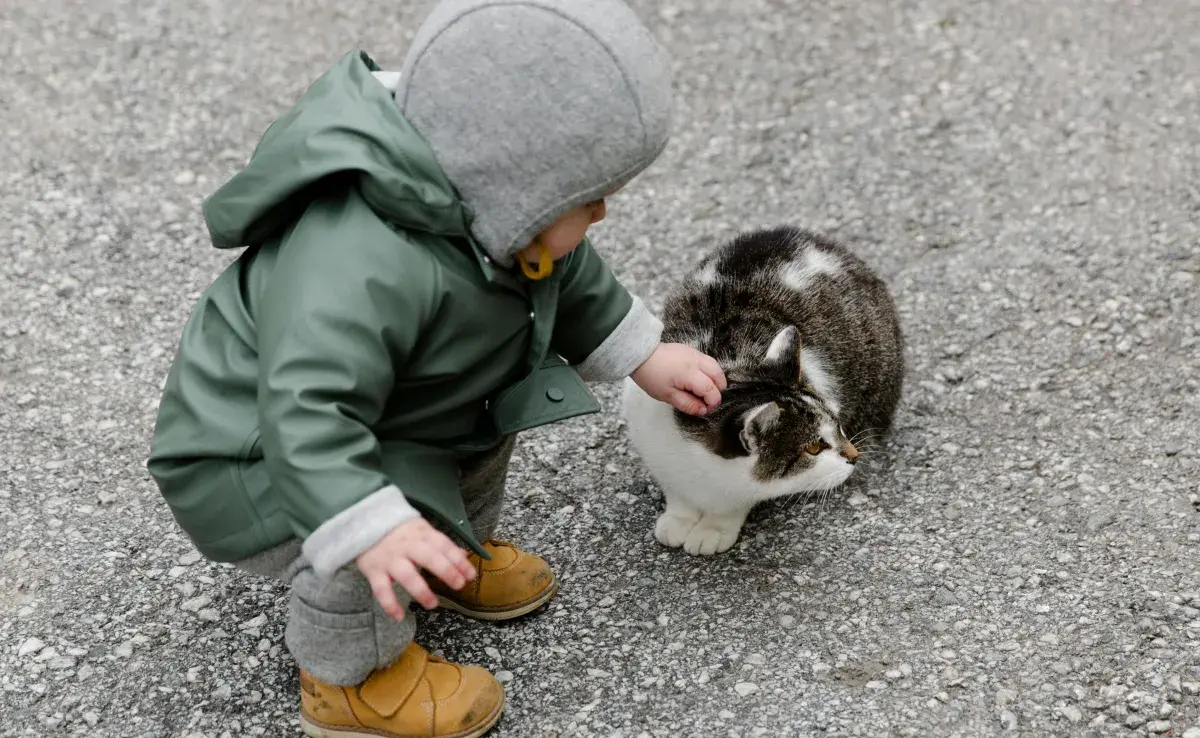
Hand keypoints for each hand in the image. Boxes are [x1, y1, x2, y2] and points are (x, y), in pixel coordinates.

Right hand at [355, 518, 476, 620]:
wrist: (363, 520)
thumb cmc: (399, 529)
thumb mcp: (421, 530)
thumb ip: (440, 544)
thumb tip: (463, 556)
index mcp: (422, 533)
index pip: (444, 545)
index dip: (459, 561)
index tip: (471, 575)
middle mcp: (407, 545)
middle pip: (429, 558)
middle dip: (447, 572)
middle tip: (458, 586)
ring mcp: (390, 558)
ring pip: (407, 575)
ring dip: (421, 591)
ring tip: (433, 604)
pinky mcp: (373, 570)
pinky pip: (381, 590)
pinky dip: (390, 604)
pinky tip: (399, 617)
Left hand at [630, 343, 726, 415]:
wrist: (641, 354)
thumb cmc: (652, 376)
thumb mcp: (667, 396)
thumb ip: (688, 404)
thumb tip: (703, 411)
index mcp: (691, 374)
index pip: (711, 390)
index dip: (713, 402)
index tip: (707, 409)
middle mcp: (697, 361)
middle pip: (718, 376)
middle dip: (718, 390)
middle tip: (708, 401)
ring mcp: (695, 353)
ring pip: (716, 366)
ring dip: (716, 380)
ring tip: (706, 391)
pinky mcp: (692, 350)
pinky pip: (708, 360)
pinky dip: (710, 371)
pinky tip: (700, 379)